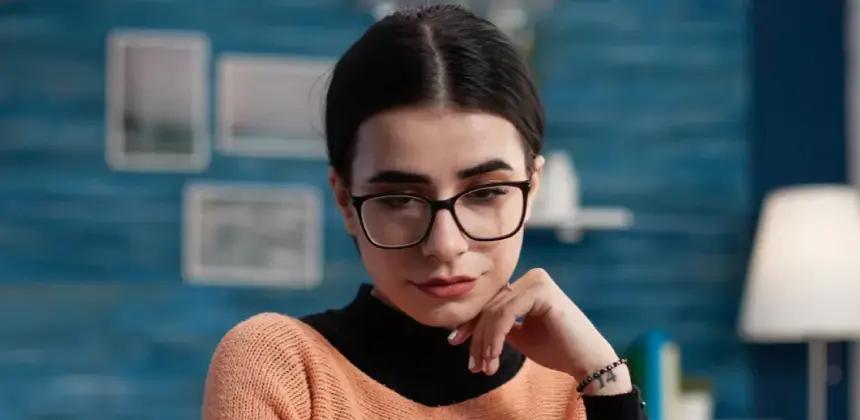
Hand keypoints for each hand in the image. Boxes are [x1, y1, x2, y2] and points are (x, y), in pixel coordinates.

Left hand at [447, 268, 632, 395]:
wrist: (586, 361)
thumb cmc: (556, 349)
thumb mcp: (517, 335)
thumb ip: (496, 326)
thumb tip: (465, 326)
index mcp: (525, 284)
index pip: (489, 302)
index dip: (471, 324)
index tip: (455, 343)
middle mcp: (531, 276)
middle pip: (489, 307)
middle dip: (477, 339)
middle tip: (475, 366)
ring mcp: (536, 280)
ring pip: (494, 312)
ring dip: (485, 344)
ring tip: (485, 367)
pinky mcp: (540, 290)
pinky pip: (505, 315)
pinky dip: (495, 338)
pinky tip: (493, 357)